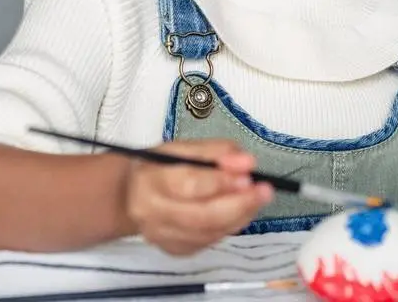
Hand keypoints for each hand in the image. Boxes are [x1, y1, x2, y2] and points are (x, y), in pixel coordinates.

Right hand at [124, 139, 272, 255]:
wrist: (133, 194)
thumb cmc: (164, 167)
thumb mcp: (186, 148)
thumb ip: (218, 152)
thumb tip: (246, 162)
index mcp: (151, 179)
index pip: (190, 184)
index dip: (222, 182)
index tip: (248, 176)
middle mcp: (151, 212)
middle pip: (202, 216)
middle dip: (239, 204)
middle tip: (264, 191)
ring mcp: (162, 235)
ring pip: (210, 232)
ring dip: (240, 215)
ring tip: (257, 198)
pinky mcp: (175, 249)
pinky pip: (210, 241)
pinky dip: (230, 226)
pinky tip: (238, 211)